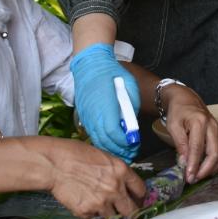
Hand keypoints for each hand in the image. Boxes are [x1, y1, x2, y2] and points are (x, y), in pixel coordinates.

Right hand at [38, 137, 145, 218]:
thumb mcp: (103, 157)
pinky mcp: (86, 213)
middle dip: (130, 212)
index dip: (140, 196)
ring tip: (99, 205)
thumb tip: (122, 183)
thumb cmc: (75, 154)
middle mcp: (115, 189)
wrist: (54, 164)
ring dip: (109, 214)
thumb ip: (116, 172)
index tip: (137, 199)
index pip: (141, 190)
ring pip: (114, 218)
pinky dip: (91, 214)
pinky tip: (84, 203)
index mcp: (121, 171)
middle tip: (125, 211)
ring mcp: (101, 203)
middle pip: (132, 211)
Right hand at [69, 43, 140, 160]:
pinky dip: (101, 143)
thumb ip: (131, 108)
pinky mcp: (83, 117)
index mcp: (105, 106)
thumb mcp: (129, 87)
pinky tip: (110, 146)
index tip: (134, 143)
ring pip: (97, 139)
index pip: (113, 131)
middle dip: (119, 150)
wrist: (90, 64)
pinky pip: (92, 134)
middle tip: (131, 154)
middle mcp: (93, 114)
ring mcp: (86, 116)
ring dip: (110, 149)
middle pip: (105, 139)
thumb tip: (132, 126)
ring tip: (122, 154)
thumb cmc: (112, 73)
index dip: (124, 141)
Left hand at [161, 85, 217, 183]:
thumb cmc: (178, 112)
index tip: (188, 177)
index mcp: (199, 122)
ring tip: (199, 176)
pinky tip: (206, 170)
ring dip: (212, 170)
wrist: (187, 100)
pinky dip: (216, 165)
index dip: (194, 164)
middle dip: (205, 170)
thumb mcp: (173, 126)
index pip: (198, 148)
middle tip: (193, 179)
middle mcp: (213, 127)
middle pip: (215, 153)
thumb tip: (184, 162)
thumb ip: (179, 144)